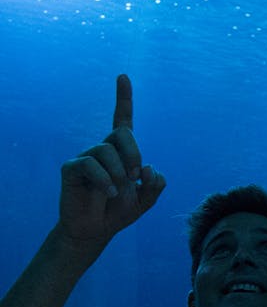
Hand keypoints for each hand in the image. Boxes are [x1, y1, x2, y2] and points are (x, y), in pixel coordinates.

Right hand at [55, 75, 164, 252]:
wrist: (95, 230)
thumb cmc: (119, 211)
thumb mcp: (147, 200)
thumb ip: (156, 185)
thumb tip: (150, 167)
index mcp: (122, 152)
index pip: (122, 119)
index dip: (123, 98)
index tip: (123, 76)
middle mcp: (103, 149)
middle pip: (122, 133)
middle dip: (134, 154)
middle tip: (136, 177)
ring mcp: (86, 157)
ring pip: (106, 150)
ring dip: (119, 172)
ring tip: (118, 189)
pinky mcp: (72, 167)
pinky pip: (90, 164)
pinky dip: (104, 180)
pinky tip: (108, 193)